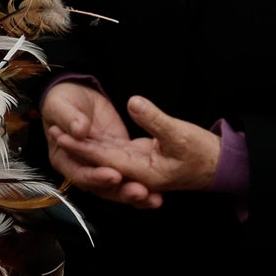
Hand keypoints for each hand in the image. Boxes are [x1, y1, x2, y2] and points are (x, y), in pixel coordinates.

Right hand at [42, 82, 154, 205]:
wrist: (74, 93)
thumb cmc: (61, 100)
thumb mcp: (60, 105)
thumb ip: (68, 118)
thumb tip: (79, 130)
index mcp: (63, 159)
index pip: (80, 174)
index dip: (96, 177)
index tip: (114, 175)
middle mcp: (82, 168)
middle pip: (102, 186)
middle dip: (122, 191)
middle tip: (141, 192)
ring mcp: (101, 165)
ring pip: (119, 184)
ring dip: (135, 192)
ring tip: (154, 198)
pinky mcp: (117, 157)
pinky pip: (130, 172)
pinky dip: (143, 181)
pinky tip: (159, 190)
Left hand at [49, 95, 222, 203]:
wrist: (220, 164)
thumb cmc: (203, 152)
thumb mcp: (180, 133)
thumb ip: (155, 119)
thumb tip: (133, 102)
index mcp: (143, 172)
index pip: (105, 158)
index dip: (82, 146)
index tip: (63, 134)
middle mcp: (136, 173)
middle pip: (100, 160)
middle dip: (77, 149)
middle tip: (55, 131)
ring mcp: (138, 167)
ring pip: (106, 158)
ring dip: (85, 147)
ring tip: (64, 132)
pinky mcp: (141, 160)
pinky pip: (115, 154)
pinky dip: (100, 146)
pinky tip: (85, 136)